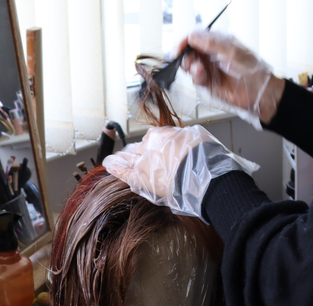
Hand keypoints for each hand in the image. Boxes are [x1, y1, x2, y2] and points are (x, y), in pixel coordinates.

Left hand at [103, 125, 257, 218]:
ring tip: (112, 159)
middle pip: (138, 147)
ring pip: (128, 158)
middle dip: (133, 150)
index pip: (152, 137)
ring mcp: (143, 162)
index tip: (152, 148)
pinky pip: (123, 171)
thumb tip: (185, 137)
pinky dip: (114, 167)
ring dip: (120, 158)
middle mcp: (149, 145)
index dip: (152, 143)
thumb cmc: (205, 157)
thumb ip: (185, 137)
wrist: (202, 175)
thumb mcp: (197, 137)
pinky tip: (107, 165)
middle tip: (127, 152)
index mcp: (162, 134)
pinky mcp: (140, 178)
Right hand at [176, 29, 284, 127]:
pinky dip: (196, 76)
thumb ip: (212, 44)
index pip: (196, 36)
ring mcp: (209, 68)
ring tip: (200, 70)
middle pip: (189, 50)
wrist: (260, 93)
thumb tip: (192, 36)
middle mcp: (211, 54)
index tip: (179, 47)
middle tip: (190, 60)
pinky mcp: (208, 82)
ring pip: (189, 64)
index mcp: (219, 41)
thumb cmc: (253, 70)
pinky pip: (195, 77)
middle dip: (185, 54)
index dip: (185, 40)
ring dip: (190, 66)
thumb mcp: (233, 53)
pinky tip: (202, 76)